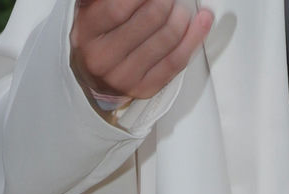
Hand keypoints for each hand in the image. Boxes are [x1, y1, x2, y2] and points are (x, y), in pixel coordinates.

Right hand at [71, 0, 213, 106]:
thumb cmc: (97, 35)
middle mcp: (103, 58)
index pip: (119, 7)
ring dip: (182, 16)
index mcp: (87, 32)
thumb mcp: (91, 8)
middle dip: (166, 0)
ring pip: (166, 40)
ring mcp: (124, 77)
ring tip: (183, 7)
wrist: (92, 75)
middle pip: (149, 20)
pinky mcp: (144, 89)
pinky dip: (193, 38)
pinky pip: (176, 62)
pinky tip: (201, 22)